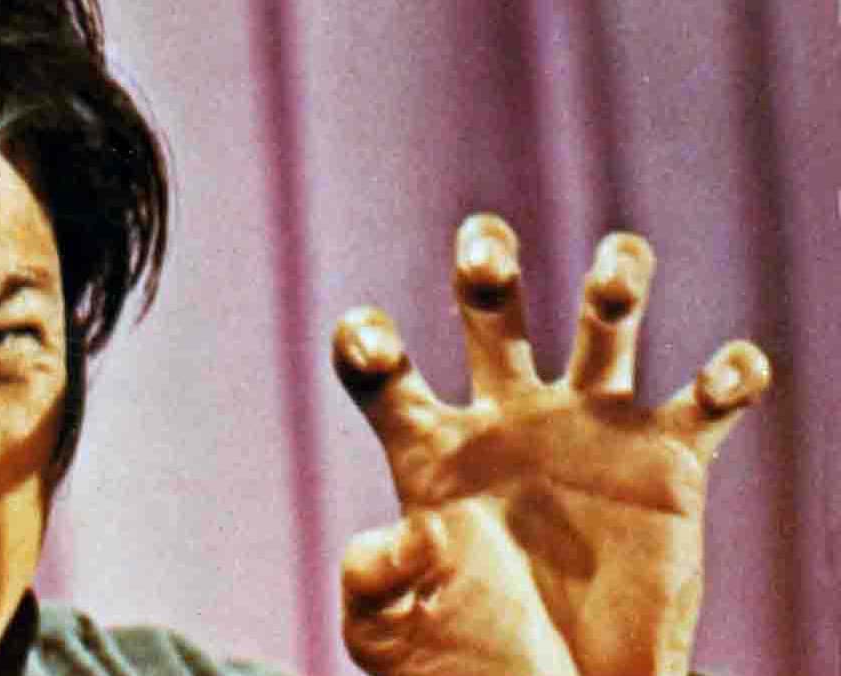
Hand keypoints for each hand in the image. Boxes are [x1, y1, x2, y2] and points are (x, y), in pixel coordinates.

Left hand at [332, 215, 770, 675]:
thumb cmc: (469, 660)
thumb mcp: (392, 633)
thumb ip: (371, 586)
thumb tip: (395, 537)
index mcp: (429, 451)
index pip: (384, 374)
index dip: (367, 344)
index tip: (372, 341)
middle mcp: (508, 419)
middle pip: (492, 309)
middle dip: (488, 266)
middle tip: (486, 256)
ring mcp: (590, 430)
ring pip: (607, 322)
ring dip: (616, 282)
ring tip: (615, 284)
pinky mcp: (668, 462)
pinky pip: (710, 400)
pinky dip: (730, 375)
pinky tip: (724, 376)